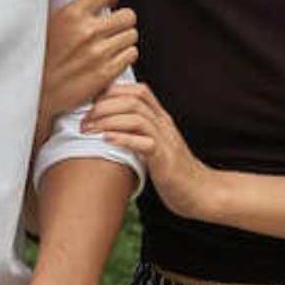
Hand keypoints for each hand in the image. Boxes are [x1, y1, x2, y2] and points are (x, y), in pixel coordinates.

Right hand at [41, 0, 137, 120]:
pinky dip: (124, 56)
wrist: (35, 93)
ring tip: (108, 44)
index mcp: (72, 13)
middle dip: (121, 21)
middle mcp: (88, 31)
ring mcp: (99, 53)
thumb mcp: (42, 17)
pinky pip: (131, 55)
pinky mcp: (106, 73)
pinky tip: (110, 58)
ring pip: (132, 36)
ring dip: (123, 39)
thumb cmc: (38, 53)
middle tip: (110, 27)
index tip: (106, 1)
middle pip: (129, 15)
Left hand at [83, 82, 222, 219]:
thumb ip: (139, 134)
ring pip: (137, 117)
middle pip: (134, 100)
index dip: (113, 92)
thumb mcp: (156, 146)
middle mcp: (165, 125)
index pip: (139, 91)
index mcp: (162, 120)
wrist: (201, 193)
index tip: (91, 105)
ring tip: (88, 130)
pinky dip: (123, 138)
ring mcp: (167, 141)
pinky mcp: (165, 161)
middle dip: (104, 106)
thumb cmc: (174, 172)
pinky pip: (145, 143)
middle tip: (83, 121)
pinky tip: (106, 140)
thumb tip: (110, 129)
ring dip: (107, 120)